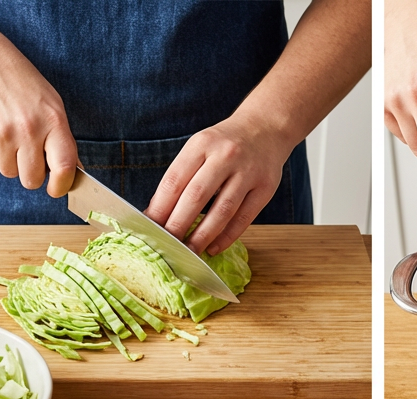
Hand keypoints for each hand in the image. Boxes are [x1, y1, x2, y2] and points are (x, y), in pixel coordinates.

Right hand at [0, 40, 77, 196]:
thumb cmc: (24, 86)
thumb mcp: (53, 106)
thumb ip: (64, 140)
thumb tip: (75, 172)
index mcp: (53, 121)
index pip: (63, 168)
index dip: (61, 186)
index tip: (56, 190)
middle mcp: (28, 128)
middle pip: (32, 179)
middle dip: (31, 174)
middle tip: (29, 156)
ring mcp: (1, 132)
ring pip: (9, 172)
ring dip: (10, 161)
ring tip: (10, 135)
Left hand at [144, 114, 290, 256]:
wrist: (265, 128)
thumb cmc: (224, 145)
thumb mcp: (200, 148)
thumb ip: (182, 176)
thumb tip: (157, 213)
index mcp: (201, 144)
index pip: (175, 180)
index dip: (160, 207)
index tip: (150, 228)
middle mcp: (225, 156)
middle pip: (196, 196)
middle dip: (178, 224)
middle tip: (167, 246)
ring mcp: (247, 172)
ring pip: (222, 210)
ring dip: (203, 235)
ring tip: (190, 251)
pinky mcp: (265, 188)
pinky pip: (243, 218)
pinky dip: (227, 236)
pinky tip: (214, 247)